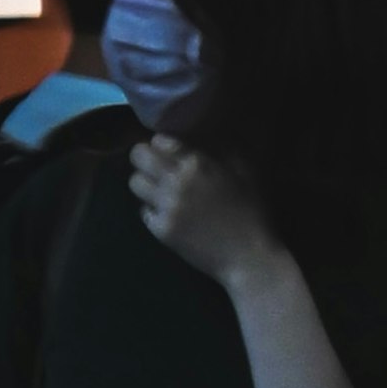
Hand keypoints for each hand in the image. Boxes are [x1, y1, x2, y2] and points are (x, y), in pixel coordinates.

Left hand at [130, 135, 286, 291]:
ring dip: (145, 183)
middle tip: (155, 165)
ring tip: (159, 188)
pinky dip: (153, 209)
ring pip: (135, 183)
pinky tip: (168, 212)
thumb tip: (207, 131)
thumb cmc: (251, 211)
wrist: (248, 256)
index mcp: (197, 164)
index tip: (168, 149)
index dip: (161, 143)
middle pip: (138, 157)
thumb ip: (224, 148)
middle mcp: (176, 182)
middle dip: (144, 157)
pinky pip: (144, 211)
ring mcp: (165, 207)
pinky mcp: (160, 230)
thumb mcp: (245, 171)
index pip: (159, 140)